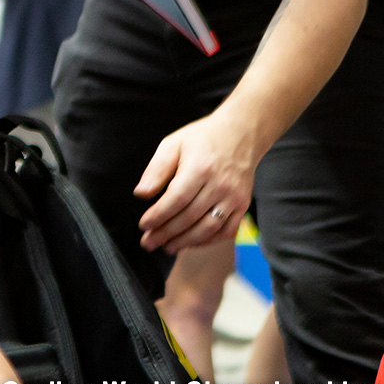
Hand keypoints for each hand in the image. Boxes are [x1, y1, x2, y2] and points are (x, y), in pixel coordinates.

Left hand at [134, 114, 257, 252]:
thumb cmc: (200, 139)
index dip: (158, 216)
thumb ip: (156, 169)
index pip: (176, 199)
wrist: (240, 135)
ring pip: (208, 228)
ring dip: (186, 242)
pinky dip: (208, 241)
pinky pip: (226, 231)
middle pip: (190, 217)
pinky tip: (190, 243)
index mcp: (200, 169)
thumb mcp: (173, 144)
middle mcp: (220, 186)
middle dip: (166, 233)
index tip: (143, 226)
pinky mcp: (243, 205)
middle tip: (148, 243)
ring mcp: (234, 198)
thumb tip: (141, 194)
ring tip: (166, 247)